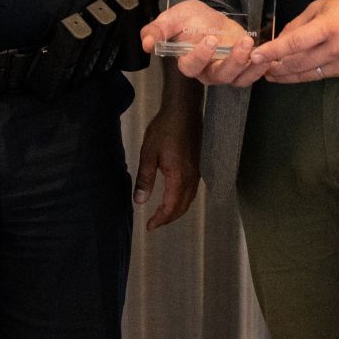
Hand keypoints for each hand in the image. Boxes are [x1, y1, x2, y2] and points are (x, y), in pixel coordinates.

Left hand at [133, 98, 200, 229]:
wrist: (183, 111)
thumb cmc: (163, 130)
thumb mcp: (148, 153)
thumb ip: (145, 179)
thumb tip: (140, 202)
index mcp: (179, 177)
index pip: (171, 207)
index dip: (161, 219)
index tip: (149, 226)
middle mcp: (191, 178)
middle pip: (183, 206)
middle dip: (169, 218)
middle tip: (155, 223)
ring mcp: (197, 171)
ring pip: (190, 199)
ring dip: (177, 210)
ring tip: (164, 214)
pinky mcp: (197, 165)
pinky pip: (192, 190)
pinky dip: (183, 200)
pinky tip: (175, 196)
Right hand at [141, 0, 260, 86]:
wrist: (210, 16)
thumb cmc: (190, 19)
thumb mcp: (172, 18)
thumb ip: (157, 30)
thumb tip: (146, 43)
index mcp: (188, 61)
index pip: (192, 66)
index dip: (200, 56)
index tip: (210, 39)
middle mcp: (207, 71)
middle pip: (219, 76)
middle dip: (232, 62)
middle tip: (242, 44)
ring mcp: (226, 71)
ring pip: (237, 77)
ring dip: (249, 65)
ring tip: (255, 48)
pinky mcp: (242, 67)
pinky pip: (251, 74)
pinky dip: (260, 68)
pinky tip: (265, 55)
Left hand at [251, 0, 338, 81]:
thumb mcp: (323, 5)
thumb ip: (299, 23)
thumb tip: (280, 39)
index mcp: (328, 26)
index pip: (293, 43)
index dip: (272, 51)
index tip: (256, 56)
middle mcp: (337, 47)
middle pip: (298, 63)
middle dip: (276, 67)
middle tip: (261, 68)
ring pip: (309, 74)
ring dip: (288, 76)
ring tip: (274, 74)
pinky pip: (324, 75)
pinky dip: (310, 73)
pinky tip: (299, 71)